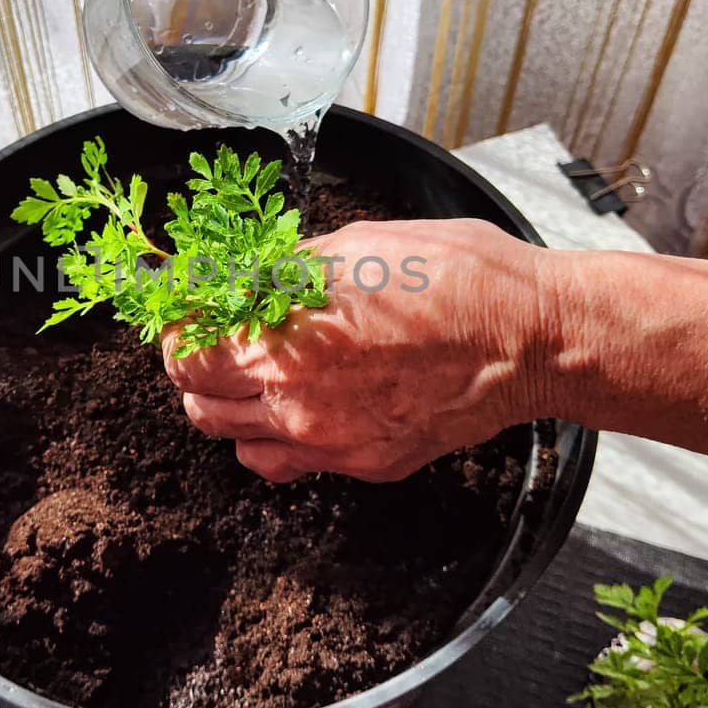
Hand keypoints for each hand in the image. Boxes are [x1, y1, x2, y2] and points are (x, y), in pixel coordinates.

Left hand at [161, 219, 555, 482]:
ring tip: (247, 368)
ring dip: (223, 400)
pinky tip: (289, 407)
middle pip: (194, 393)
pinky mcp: (361, 463)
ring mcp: (328, 439)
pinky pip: (282, 463)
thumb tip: (233, 270)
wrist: (533, 339)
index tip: (182, 304)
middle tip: (208, 332)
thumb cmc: (458, 277)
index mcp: (287, 333)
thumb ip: (285, 265)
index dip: (174, 320)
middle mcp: (295, 396)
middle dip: (189, 360)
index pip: (184, 343)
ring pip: (229, 435)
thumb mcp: (359, 244)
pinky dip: (269, 438)